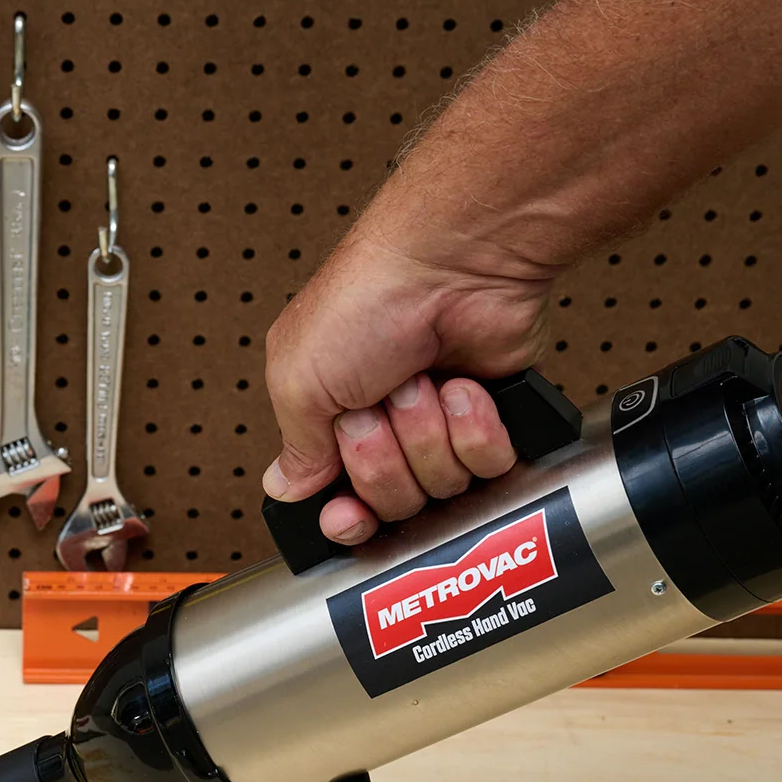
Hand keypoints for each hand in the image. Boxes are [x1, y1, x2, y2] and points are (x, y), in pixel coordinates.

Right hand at [262, 228, 554, 544]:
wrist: (452, 265)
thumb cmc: (368, 301)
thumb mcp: (296, 379)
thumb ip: (294, 449)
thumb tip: (286, 488)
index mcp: (331, 419)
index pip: (340, 504)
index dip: (347, 517)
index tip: (347, 509)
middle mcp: (390, 427)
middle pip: (392, 503)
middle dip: (387, 459)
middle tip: (379, 406)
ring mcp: (443, 425)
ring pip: (443, 489)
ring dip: (429, 435)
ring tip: (422, 382)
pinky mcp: (495, 419)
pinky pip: (492, 469)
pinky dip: (475, 428)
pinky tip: (460, 387)